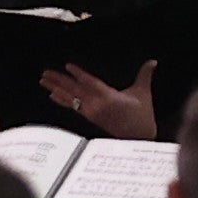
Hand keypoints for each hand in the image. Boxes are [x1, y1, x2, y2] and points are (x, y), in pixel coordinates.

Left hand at [43, 60, 161, 139]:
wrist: (138, 137)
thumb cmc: (142, 115)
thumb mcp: (143, 93)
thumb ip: (145, 74)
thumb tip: (153, 61)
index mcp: (110, 98)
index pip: (91, 83)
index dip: (79, 74)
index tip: (68, 66)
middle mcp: (97, 105)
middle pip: (75, 90)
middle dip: (59, 80)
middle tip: (45, 73)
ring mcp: (92, 112)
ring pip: (71, 98)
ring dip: (56, 88)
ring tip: (43, 80)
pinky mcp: (90, 117)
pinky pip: (72, 107)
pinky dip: (62, 100)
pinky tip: (53, 95)